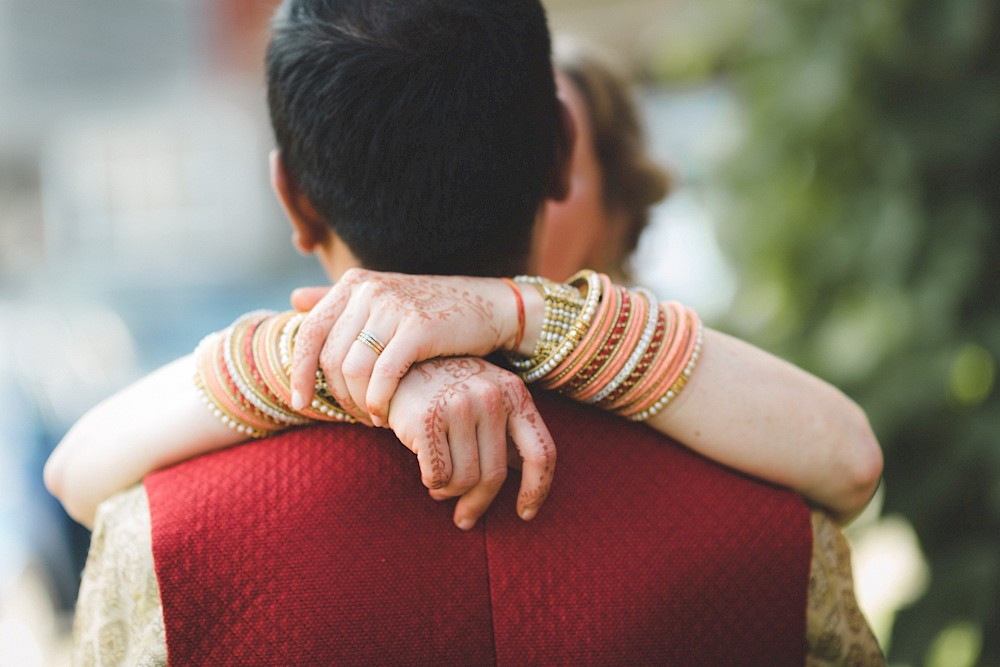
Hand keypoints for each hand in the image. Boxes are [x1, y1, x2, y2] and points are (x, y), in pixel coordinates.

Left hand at [289, 269, 519, 424]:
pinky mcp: (418, 329)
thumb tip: (294, 299)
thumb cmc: (433, 310)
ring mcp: (394, 308)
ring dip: (358, 402)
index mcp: (355, 284)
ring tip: (371, 417)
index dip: (299, 372)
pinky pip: (382, 375)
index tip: (300, 403)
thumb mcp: (384, 298)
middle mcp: (370, 290)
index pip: (310, 333)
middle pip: (331, 357)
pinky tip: (384, 415)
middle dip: (336, 394)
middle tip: (352, 415)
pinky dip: (378, 401)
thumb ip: (338, 300)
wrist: (490, 308)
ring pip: (353, 369)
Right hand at [388, 357, 554, 528]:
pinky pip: (437, 475)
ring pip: (464, 480)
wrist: (397, 369)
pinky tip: (426, 474)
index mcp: (514, 392)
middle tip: (464, 519)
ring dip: (450, 493)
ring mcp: (459, 405)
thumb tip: (528, 478)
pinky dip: (432, 483)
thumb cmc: (447, 391)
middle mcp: (491, 396)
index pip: (541, 451)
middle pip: (495, 475)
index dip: (537, 488)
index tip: (525, 513)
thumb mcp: (486, 398)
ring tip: (440, 487)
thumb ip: (507, 432)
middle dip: (478, 504)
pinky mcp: (427, 419)